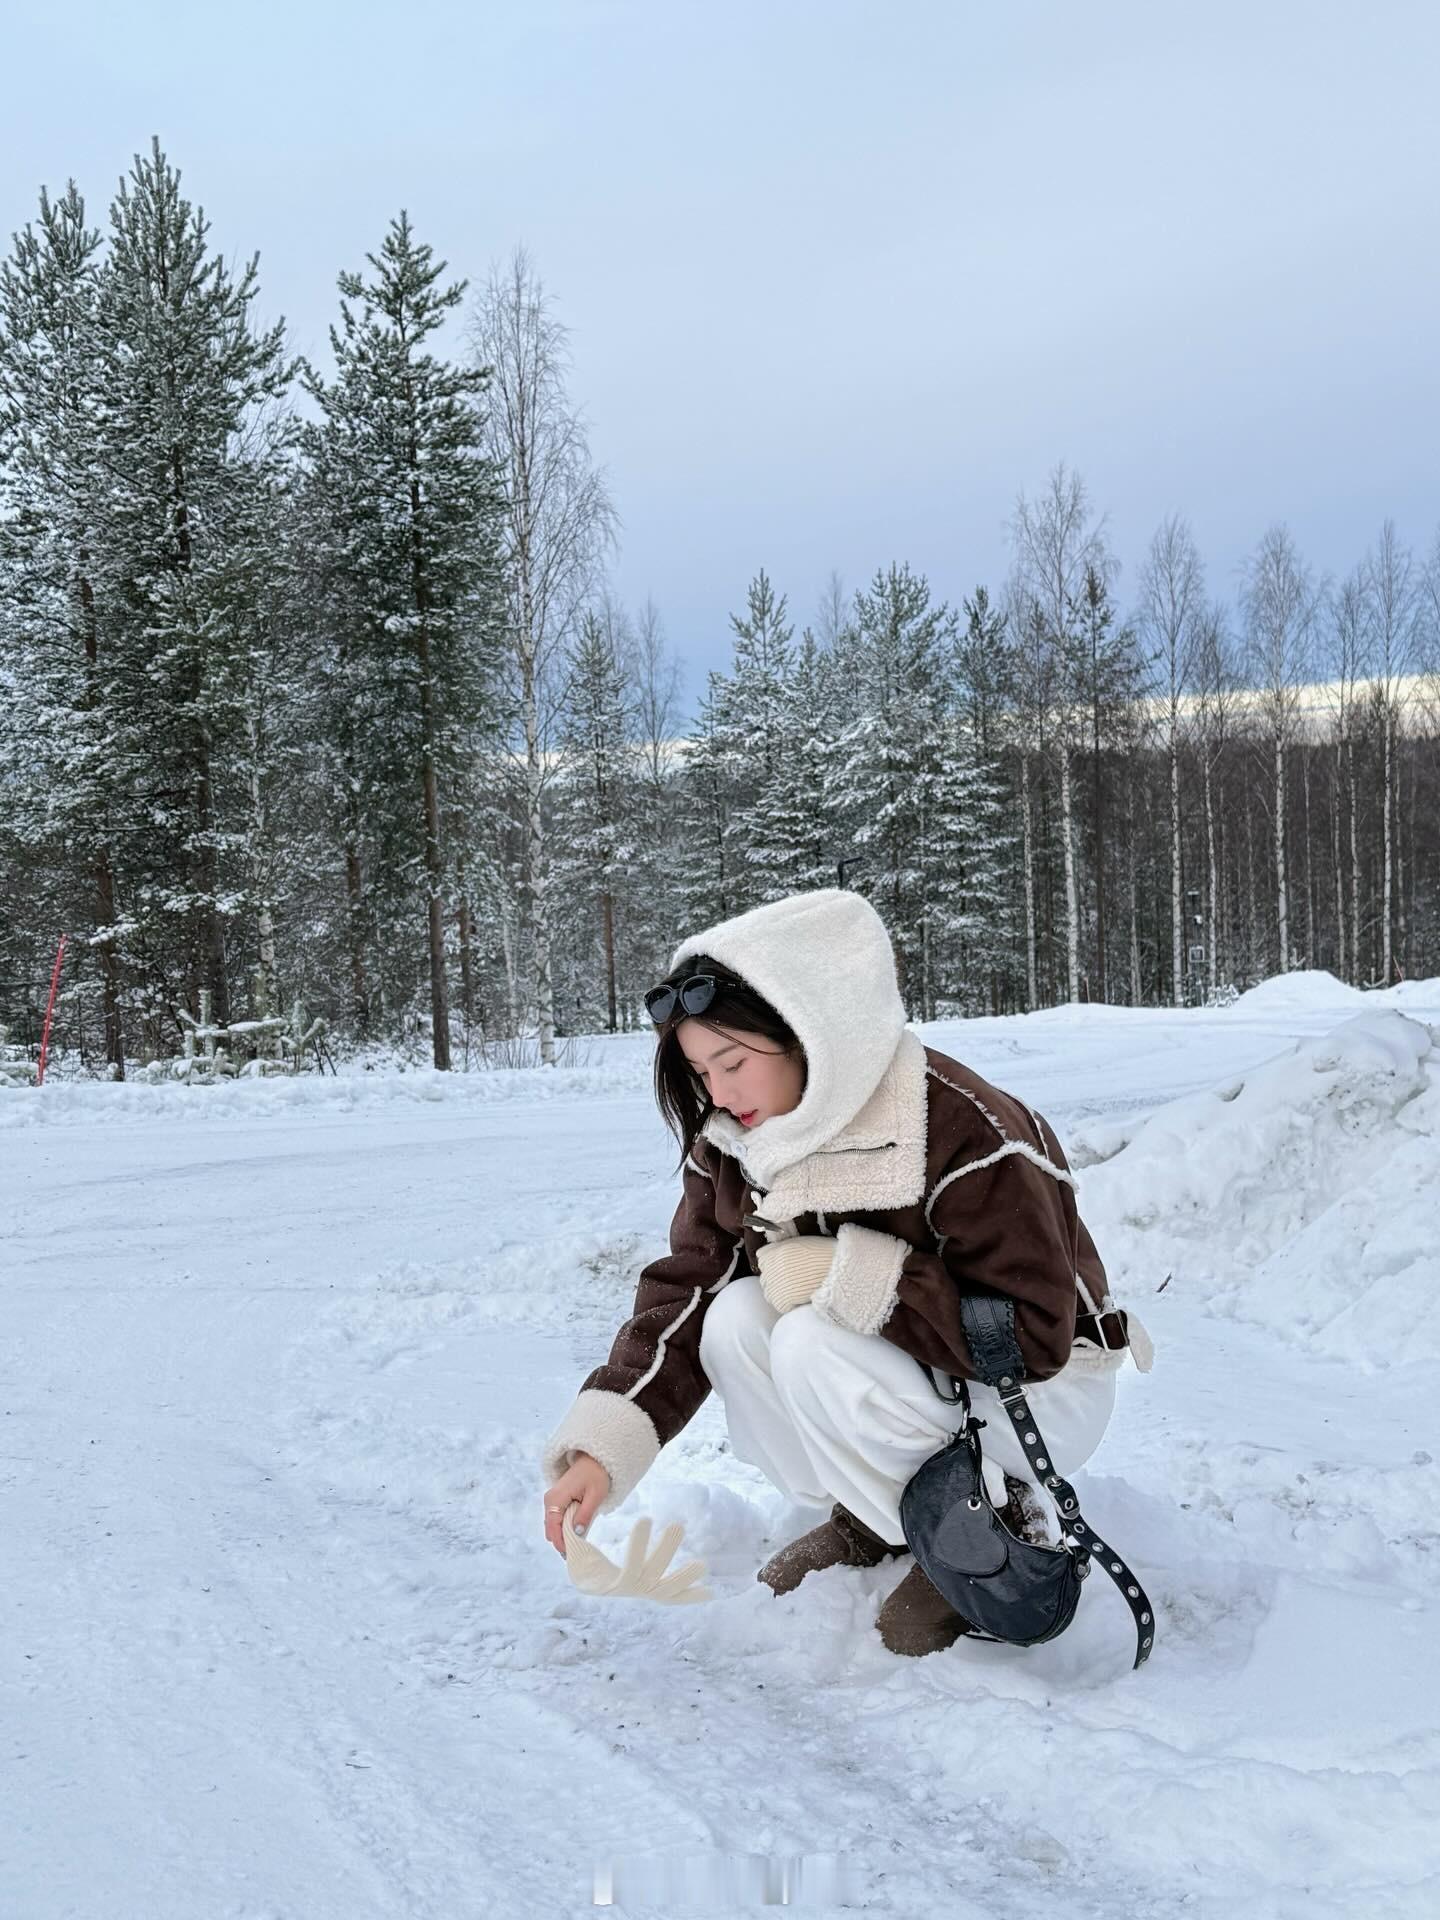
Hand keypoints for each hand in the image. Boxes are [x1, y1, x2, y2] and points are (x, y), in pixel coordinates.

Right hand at [543, 1452, 610, 1556]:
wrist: (594, 1459)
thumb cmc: (596, 1475)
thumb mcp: (594, 1496)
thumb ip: (584, 1515)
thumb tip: (577, 1534)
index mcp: (555, 1499)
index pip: (552, 1528)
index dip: (560, 1543)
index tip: (569, 1555)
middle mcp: (549, 1500)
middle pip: (551, 1529)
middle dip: (561, 1541)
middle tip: (576, 1551)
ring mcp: (552, 1500)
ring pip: (553, 1525)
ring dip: (563, 1535)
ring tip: (577, 1544)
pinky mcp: (557, 1501)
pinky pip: (557, 1519)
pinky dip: (565, 1527)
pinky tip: (576, 1531)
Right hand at [559, 1509, 712, 1604]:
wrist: (597, 1586)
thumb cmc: (587, 1566)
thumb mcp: (578, 1554)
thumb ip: (574, 1536)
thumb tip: (568, 1519)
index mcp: (615, 1583)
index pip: (630, 1565)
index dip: (639, 1545)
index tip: (646, 1518)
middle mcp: (634, 1590)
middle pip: (652, 1574)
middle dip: (665, 1551)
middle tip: (677, 1526)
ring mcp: (648, 1594)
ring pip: (668, 1589)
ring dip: (685, 1578)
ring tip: (703, 1564)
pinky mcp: (658, 1594)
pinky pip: (675, 1598)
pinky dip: (691, 1596)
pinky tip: (709, 1592)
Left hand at [756, 1234, 835, 1313]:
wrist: (835, 1267)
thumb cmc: (822, 1252)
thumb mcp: (799, 1242)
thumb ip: (781, 1248)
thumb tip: (771, 1254)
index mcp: (772, 1252)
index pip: (762, 1258)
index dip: (774, 1263)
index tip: (784, 1267)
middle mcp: (769, 1268)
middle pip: (765, 1277)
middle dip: (776, 1279)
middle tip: (793, 1280)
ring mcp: (774, 1285)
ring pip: (769, 1293)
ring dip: (780, 1293)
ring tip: (796, 1291)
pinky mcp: (781, 1300)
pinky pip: (780, 1306)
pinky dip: (789, 1305)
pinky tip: (800, 1299)